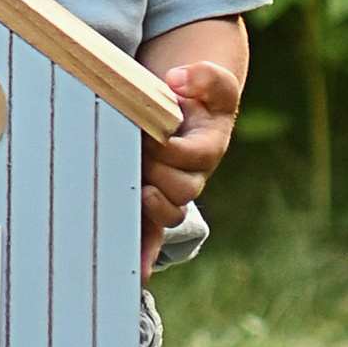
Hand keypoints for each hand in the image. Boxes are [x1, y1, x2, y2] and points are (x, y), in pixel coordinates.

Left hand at [139, 53, 241, 278]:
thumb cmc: (198, 97)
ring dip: (154, 205)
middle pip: (181, 188)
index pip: (194, 156)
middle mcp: (192, 176)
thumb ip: (203, 76)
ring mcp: (172, 193)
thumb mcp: (210, 81)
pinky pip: (152, 235)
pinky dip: (146, 253)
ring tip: (138, 191)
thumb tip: (177, 79)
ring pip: (170, 212)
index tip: (151, 130)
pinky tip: (137, 270)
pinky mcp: (152, 205)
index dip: (172, 147)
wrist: (186, 109)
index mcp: (207, 148)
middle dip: (159, 172)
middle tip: (137, 151)